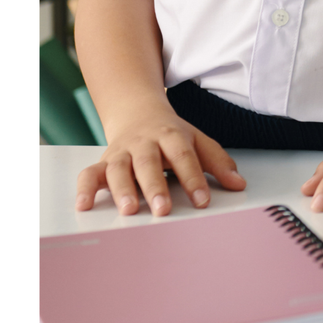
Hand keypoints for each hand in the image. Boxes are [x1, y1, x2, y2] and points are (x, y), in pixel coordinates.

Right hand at [72, 108, 244, 216]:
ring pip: (118, 169)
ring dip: (122, 190)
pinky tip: (84, 206)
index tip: (202, 201)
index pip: (183, 156)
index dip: (194, 178)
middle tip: (163, 209)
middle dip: (155, 186)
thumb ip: (217, 162)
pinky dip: (84, 189)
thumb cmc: (171, 134)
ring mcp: (121, 152)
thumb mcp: (197, 140)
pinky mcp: (102, 162)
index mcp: (170, 136)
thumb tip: (239, 184)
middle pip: (148, 163)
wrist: (137, 112)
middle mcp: (143, 143)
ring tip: (129, 210)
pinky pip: (89, 174)